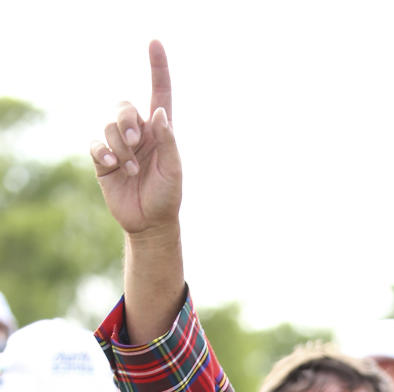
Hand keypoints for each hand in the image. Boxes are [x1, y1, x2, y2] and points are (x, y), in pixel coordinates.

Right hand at [91, 40, 180, 237]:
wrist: (149, 223)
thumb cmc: (167, 196)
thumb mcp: (173, 170)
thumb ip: (168, 141)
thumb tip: (159, 112)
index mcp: (160, 131)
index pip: (158, 93)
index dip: (158, 68)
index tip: (155, 43)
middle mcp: (138, 133)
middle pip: (125, 107)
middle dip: (127, 122)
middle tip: (136, 143)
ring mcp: (119, 145)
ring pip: (109, 126)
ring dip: (120, 146)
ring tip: (130, 169)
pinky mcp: (103, 160)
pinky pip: (96, 144)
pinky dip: (104, 151)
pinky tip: (114, 165)